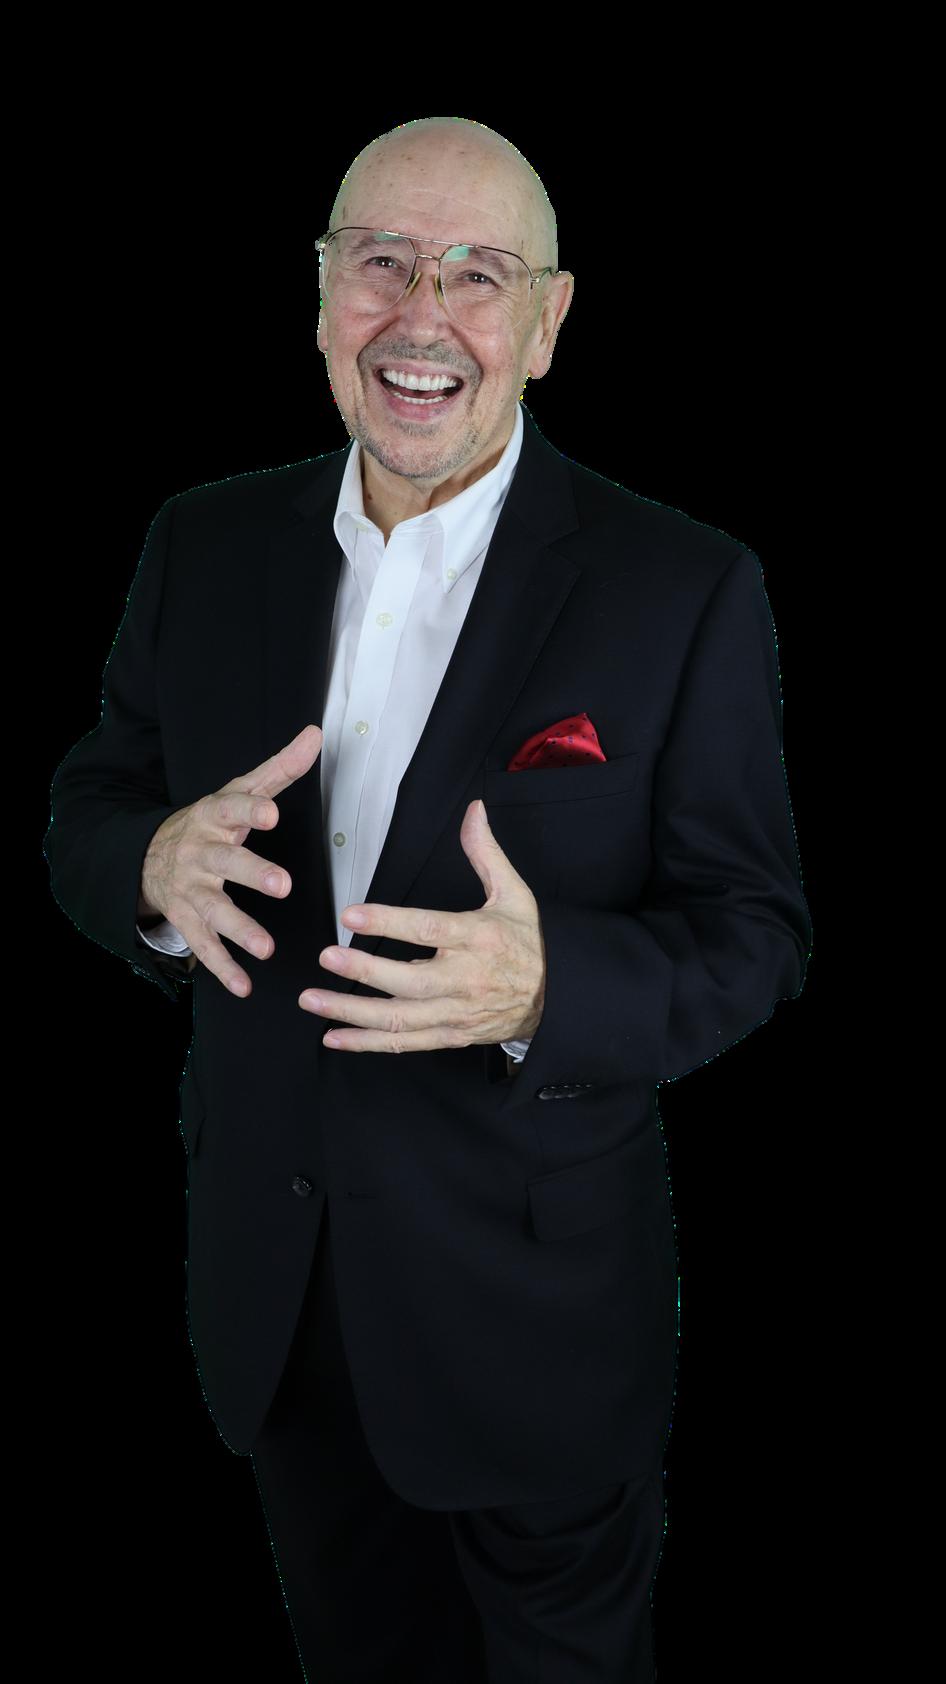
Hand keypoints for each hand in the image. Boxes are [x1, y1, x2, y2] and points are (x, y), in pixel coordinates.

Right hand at [139, 724, 322, 996]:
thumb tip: (314, 734)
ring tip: (266, 948)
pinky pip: (204, 946)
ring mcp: (190, 888)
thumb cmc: (210, 823)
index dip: (252, 810)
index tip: (273, 813)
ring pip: (214, 909)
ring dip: (240, 930)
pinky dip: (223, 968)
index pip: (233, 808)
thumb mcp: (238, 792)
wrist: (146, 856)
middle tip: (282, 885)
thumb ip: (279, 770)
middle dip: (252, 873)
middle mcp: (201, 852)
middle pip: (226, 862)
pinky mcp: (185, 919)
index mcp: (216, 816)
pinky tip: (244, 985)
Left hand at [300, 799, 545, 1052]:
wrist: (558, 999)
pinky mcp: (450, 1035)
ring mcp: (456, 1012)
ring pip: (399, 1018)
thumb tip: (473, 810)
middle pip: (409, 980)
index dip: (388, 922)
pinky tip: (333, 1036)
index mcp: (478, 938)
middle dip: (364, 971)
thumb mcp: (514, 893)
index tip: (350, 914)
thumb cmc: (529, 943)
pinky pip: (404, 1043)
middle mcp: (465, 979)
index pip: (428, 929)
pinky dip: (367, 1043)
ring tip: (312, 999)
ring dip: (352, 1011)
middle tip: (326, 957)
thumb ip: (485, 853)